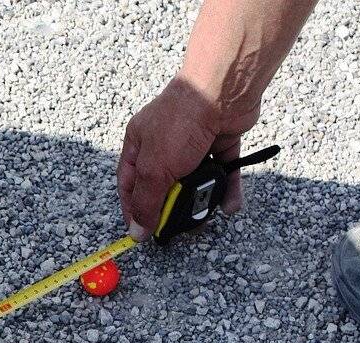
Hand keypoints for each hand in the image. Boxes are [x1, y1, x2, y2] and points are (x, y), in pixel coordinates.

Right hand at [117, 76, 260, 239]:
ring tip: (206, 215)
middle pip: (163, 184)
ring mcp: (193, 143)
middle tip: (177, 226)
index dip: (134, 209)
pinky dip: (227, 188)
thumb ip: (146, 203)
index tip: (141, 231)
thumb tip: (138, 231)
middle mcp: (163, 143)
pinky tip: (230, 204)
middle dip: (171, 206)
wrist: (221, 92)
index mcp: (138, 144)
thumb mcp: (154, 170)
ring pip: (195, 180)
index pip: (130, 184)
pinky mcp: (219, 141)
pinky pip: (223, 171)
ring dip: (202, 199)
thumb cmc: (180, 122)